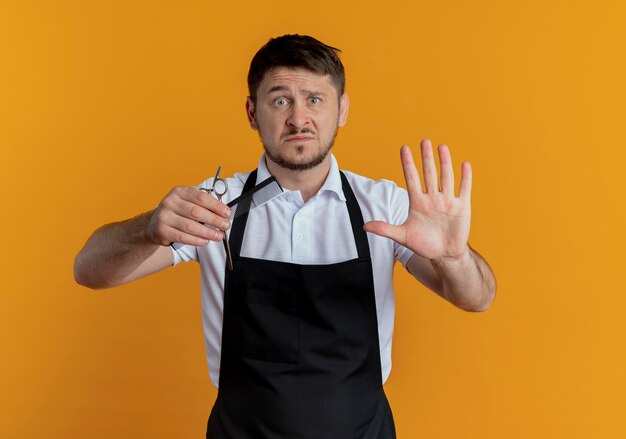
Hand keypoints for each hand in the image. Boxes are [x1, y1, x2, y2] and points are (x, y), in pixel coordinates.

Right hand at [147, 186, 231, 245]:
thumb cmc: (178, 212)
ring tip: (218, 236)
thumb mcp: (188, 202)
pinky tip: (205, 241)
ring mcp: (164, 216)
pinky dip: (197, 240)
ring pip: (191, 226)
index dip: (216, 206)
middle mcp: (170, 202)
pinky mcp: (162, 231)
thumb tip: (223, 214)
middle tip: (225, 226)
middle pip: (197, 212)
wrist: (155, 223)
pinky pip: (183, 237)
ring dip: (208, 232)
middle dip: (214, 220)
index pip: (201, 197)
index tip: (227, 213)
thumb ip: (204, 205)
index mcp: (180, 192)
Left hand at [363, 139, 471, 261]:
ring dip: (444, 163)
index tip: (404, 148)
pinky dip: (465, 177)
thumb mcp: (402, 236)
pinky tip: (464, 164)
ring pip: (445, 178)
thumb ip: (385, 229)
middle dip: (426, 158)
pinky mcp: (462, 207)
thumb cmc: (423, 244)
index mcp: (417, 202)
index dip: (407, 164)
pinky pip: (464, 189)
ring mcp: (447, 201)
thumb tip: (364, 226)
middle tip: (424, 141)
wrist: (444, 254)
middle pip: (429, 174)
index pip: (411, 178)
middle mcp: (432, 198)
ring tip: (442, 147)